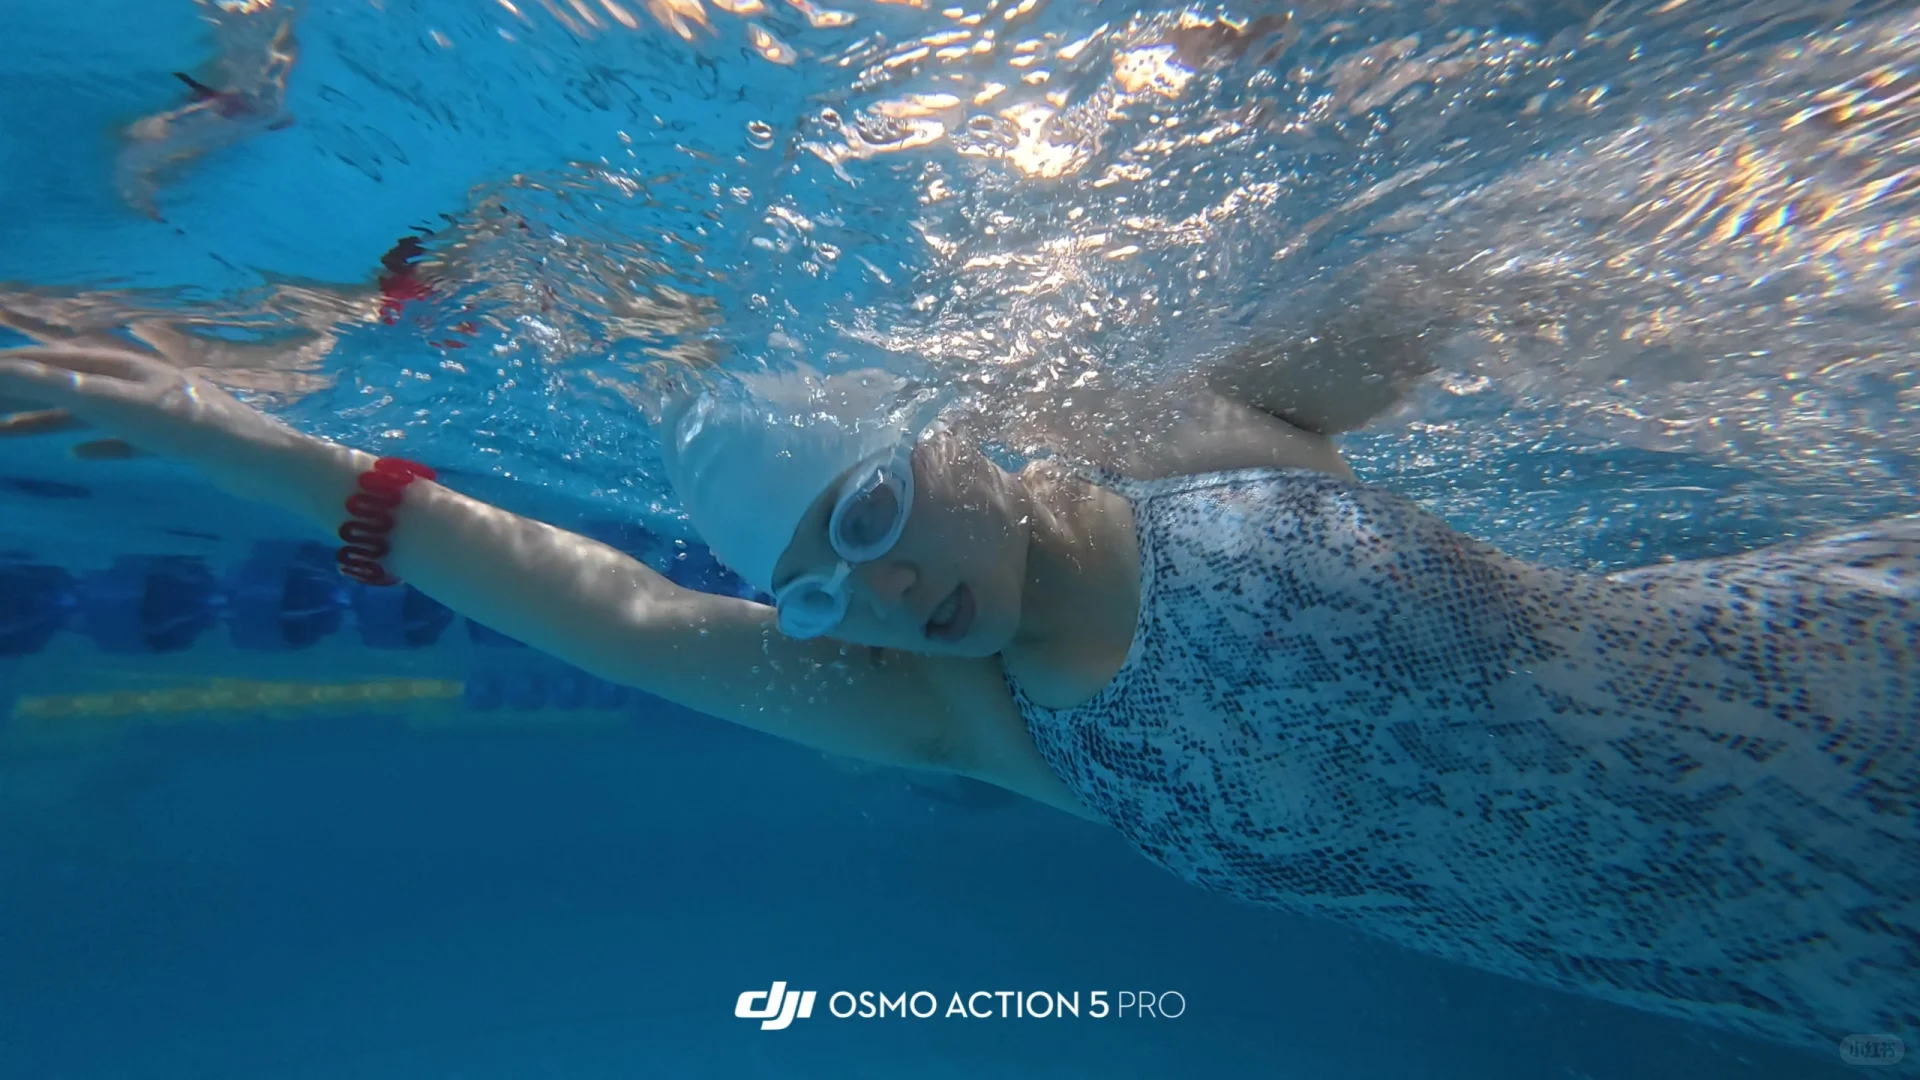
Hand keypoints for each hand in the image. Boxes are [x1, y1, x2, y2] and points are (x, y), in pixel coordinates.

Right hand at [0, 344, 305, 470]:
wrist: (257, 461)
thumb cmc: (186, 426)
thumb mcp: (113, 404)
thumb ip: (57, 386)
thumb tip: (6, 368)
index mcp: (121, 365)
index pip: (51, 360)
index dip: (10, 367)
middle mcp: (136, 381)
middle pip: (66, 382)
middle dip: (20, 392)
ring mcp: (155, 410)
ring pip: (87, 411)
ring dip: (44, 420)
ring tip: (4, 433)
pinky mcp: (173, 441)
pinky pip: (122, 440)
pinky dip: (94, 444)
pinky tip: (76, 455)